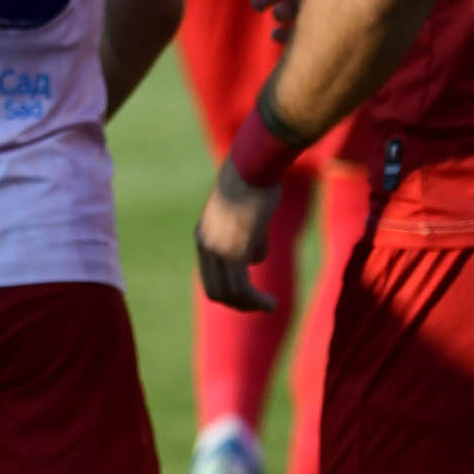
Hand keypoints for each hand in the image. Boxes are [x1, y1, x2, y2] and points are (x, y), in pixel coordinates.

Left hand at [195, 159, 281, 311]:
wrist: (252, 167)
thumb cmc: (254, 185)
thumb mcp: (248, 217)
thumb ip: (249, 240)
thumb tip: (254, 261)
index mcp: (203, 235)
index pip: (210, 276)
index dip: (229, 290)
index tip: (249, 294)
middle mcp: (205, 245)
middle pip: (215, 290)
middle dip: (238, 303)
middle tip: (259, 305)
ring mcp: (217, 249)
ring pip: (229, 293)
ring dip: (250, 305)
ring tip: (269, 306)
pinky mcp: (233, 251)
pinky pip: (242, 288)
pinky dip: (256, 301)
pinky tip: (270, 302)